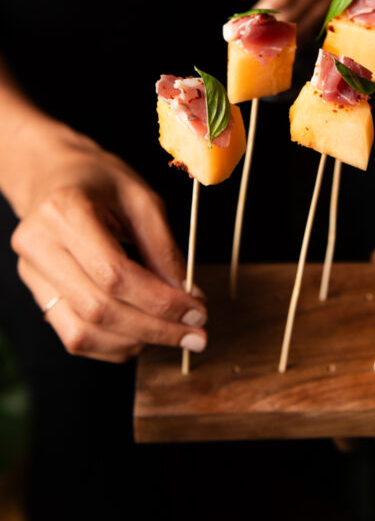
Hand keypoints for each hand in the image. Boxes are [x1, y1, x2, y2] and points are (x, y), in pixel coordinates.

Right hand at [10, 129, 207, 362]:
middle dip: (154, 328)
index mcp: (65, 212)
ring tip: (171, 333)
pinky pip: (74, 336)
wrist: (53, 175)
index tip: (197, 312)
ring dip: (135, 341)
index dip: (160, 301)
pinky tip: (143, 334)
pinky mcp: (36, 293)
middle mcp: (39, 246)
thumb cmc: (100, 181)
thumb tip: (188, 296)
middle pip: (98, 309)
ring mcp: (31, 274)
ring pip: (82, 332)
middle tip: (195, 333)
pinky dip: (113, 344)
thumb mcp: (142, 199)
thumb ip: (164, 248)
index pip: (114, 274)